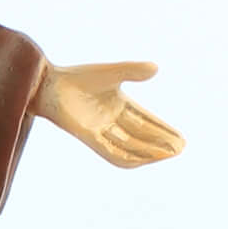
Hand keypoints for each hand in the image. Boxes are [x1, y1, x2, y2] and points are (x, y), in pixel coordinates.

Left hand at [35, 59, 183, 166]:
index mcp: (120, 105)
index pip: (147, 121)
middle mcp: (112, 120)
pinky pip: (110, 151)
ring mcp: (100, 129)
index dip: (163, 130)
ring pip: (129, 146)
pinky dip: (126, 156)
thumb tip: (156, 68)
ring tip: (167, 154)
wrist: (47, 85)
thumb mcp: (110, 72)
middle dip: (160, 143)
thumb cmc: (76, 77)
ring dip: (147, 151)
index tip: (181, 139)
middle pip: (141, 136)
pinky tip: (142, 160)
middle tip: (180, 149)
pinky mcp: (87, 136)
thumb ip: (132, 70)